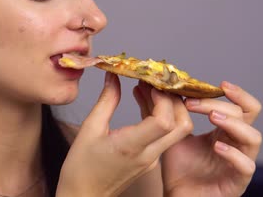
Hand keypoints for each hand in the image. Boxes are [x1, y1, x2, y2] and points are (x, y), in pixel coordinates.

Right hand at [56, 72, 192, 196]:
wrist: (84, 196)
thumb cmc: (81, 166)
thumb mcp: (89, 128)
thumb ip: (106, 101)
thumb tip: (114, 76)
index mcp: (131, 146)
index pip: (164, 121)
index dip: (162, 99)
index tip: (148, 84)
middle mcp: (148, 154)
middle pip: (181, 125)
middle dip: (173, 99)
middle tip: (154, 82)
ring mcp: (152, 159)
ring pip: (176, 130)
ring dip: (168, 106)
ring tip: (146, 86)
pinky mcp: (150, 161)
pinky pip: (164, 135)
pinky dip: (160, 115)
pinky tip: (142, 100)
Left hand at [135, 81, 261, 196]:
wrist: (177, 196)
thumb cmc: (178, 167)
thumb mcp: (170, 134)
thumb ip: (162, 111)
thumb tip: (146, 85)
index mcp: (224, 130)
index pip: (240, 106)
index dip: (235, 93)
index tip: (218, 84)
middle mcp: (236, 143)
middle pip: (247, 115)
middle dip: (222, 104)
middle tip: (195, 102)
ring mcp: (240, 162)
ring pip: (253, 137)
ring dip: (233, 124)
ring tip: (212, 117)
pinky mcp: (237, 182)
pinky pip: (246, 166)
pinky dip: (234, 155)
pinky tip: (216, 147)